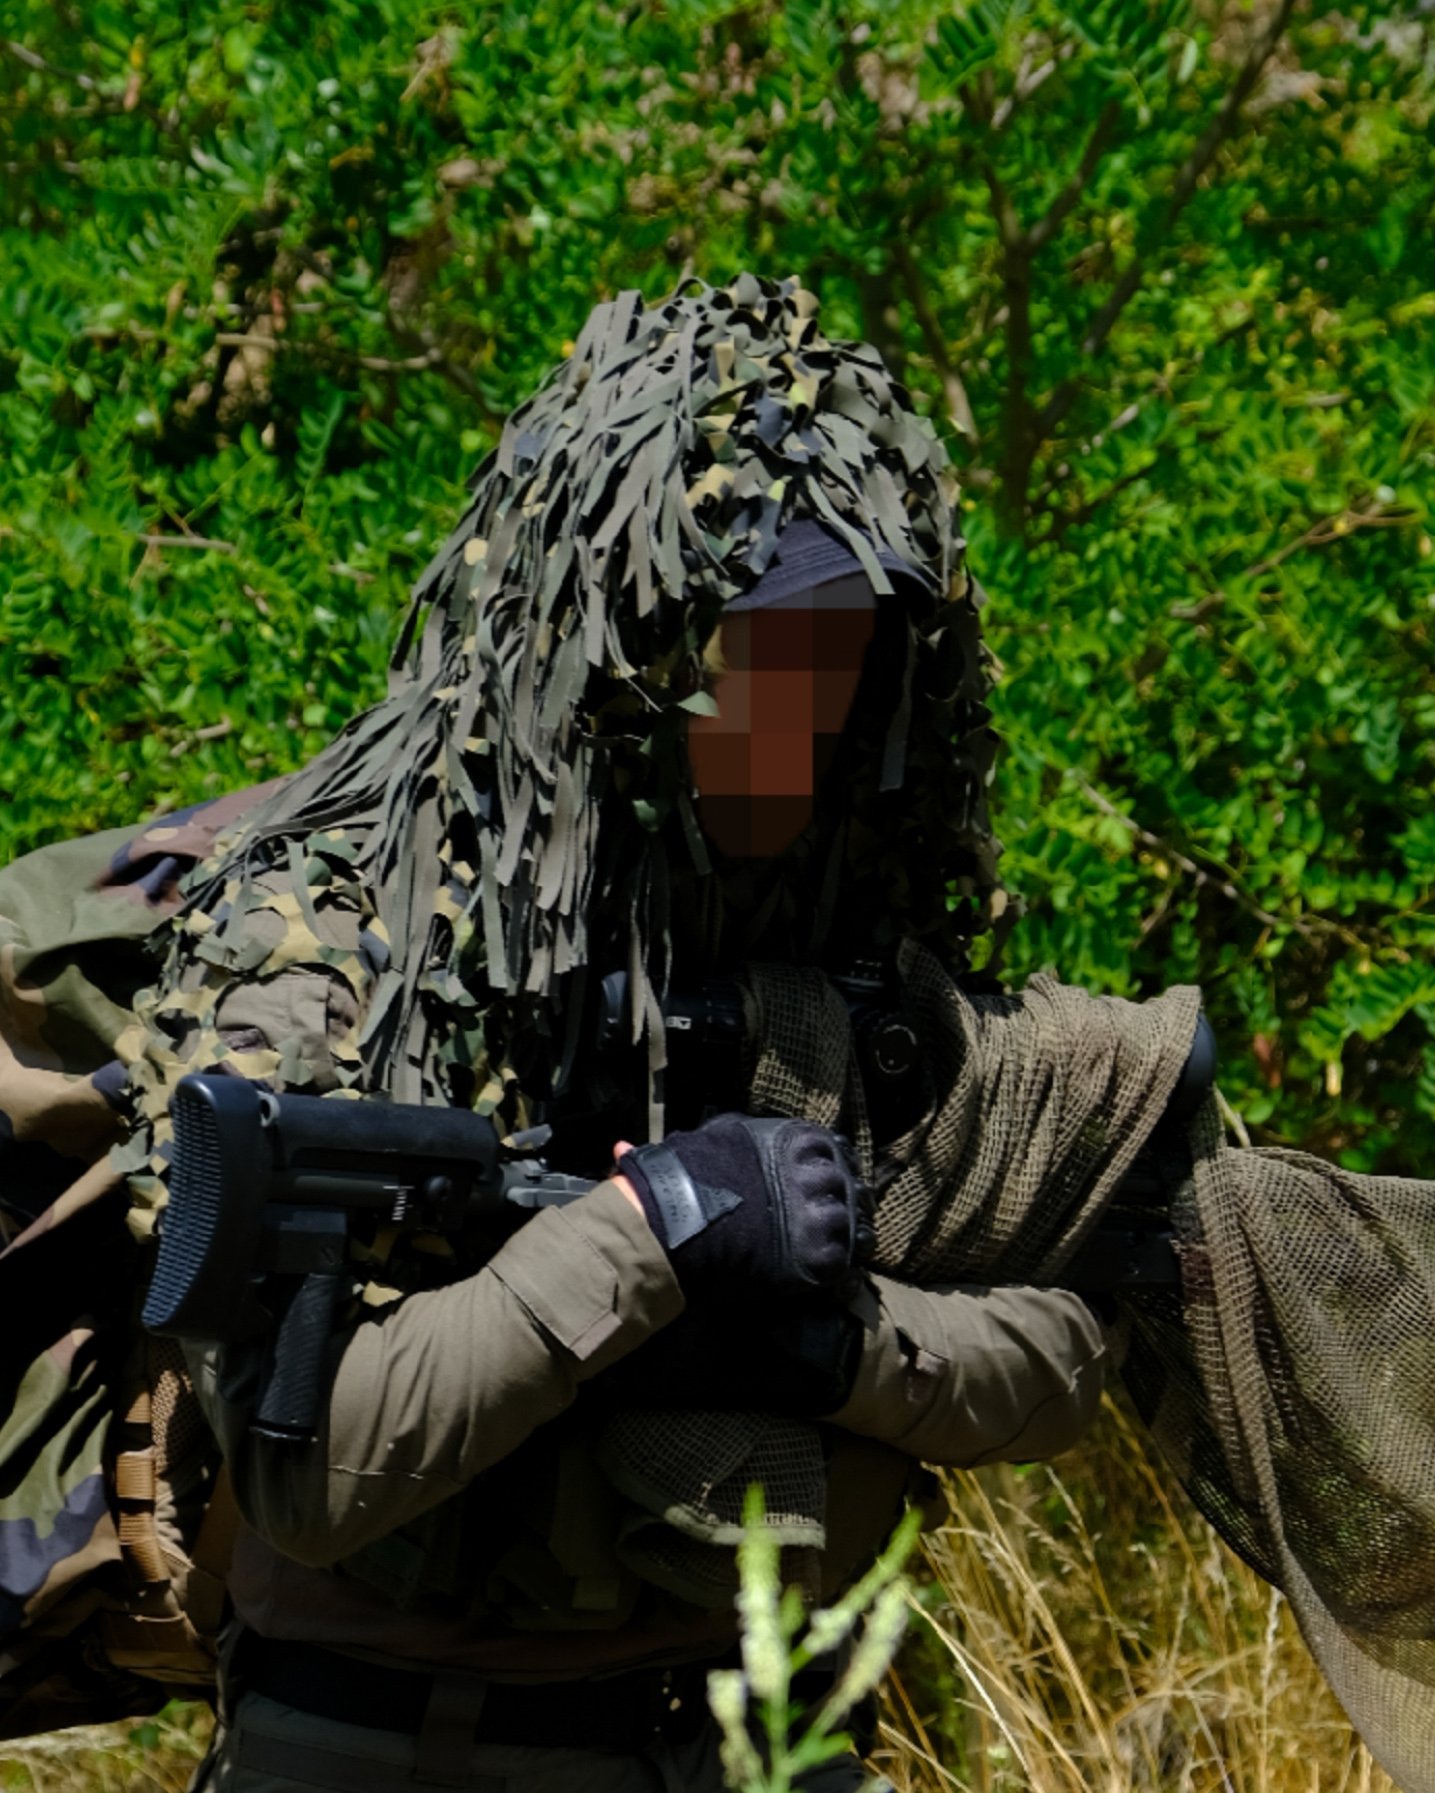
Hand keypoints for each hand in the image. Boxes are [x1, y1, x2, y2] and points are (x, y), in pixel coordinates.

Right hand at [615, 1113, 872, 1303]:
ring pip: (851, 1225)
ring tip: (839, 1249)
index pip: (829, 1147)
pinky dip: (842, 1274)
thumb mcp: (690, 1146)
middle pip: (846, 1184)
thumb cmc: (681, 1178)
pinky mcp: (816, 1256)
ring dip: (846, 1236)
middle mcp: (814, 1172)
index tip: (826, 1179)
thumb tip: (622, 1147)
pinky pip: (843, 1265)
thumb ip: (686, 1147)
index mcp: (793, 1139)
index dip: (828, 1166)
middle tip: (838, 1217)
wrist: (679, 1219)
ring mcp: (819, 1215)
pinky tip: (837, 1279)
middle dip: (844, 1200)